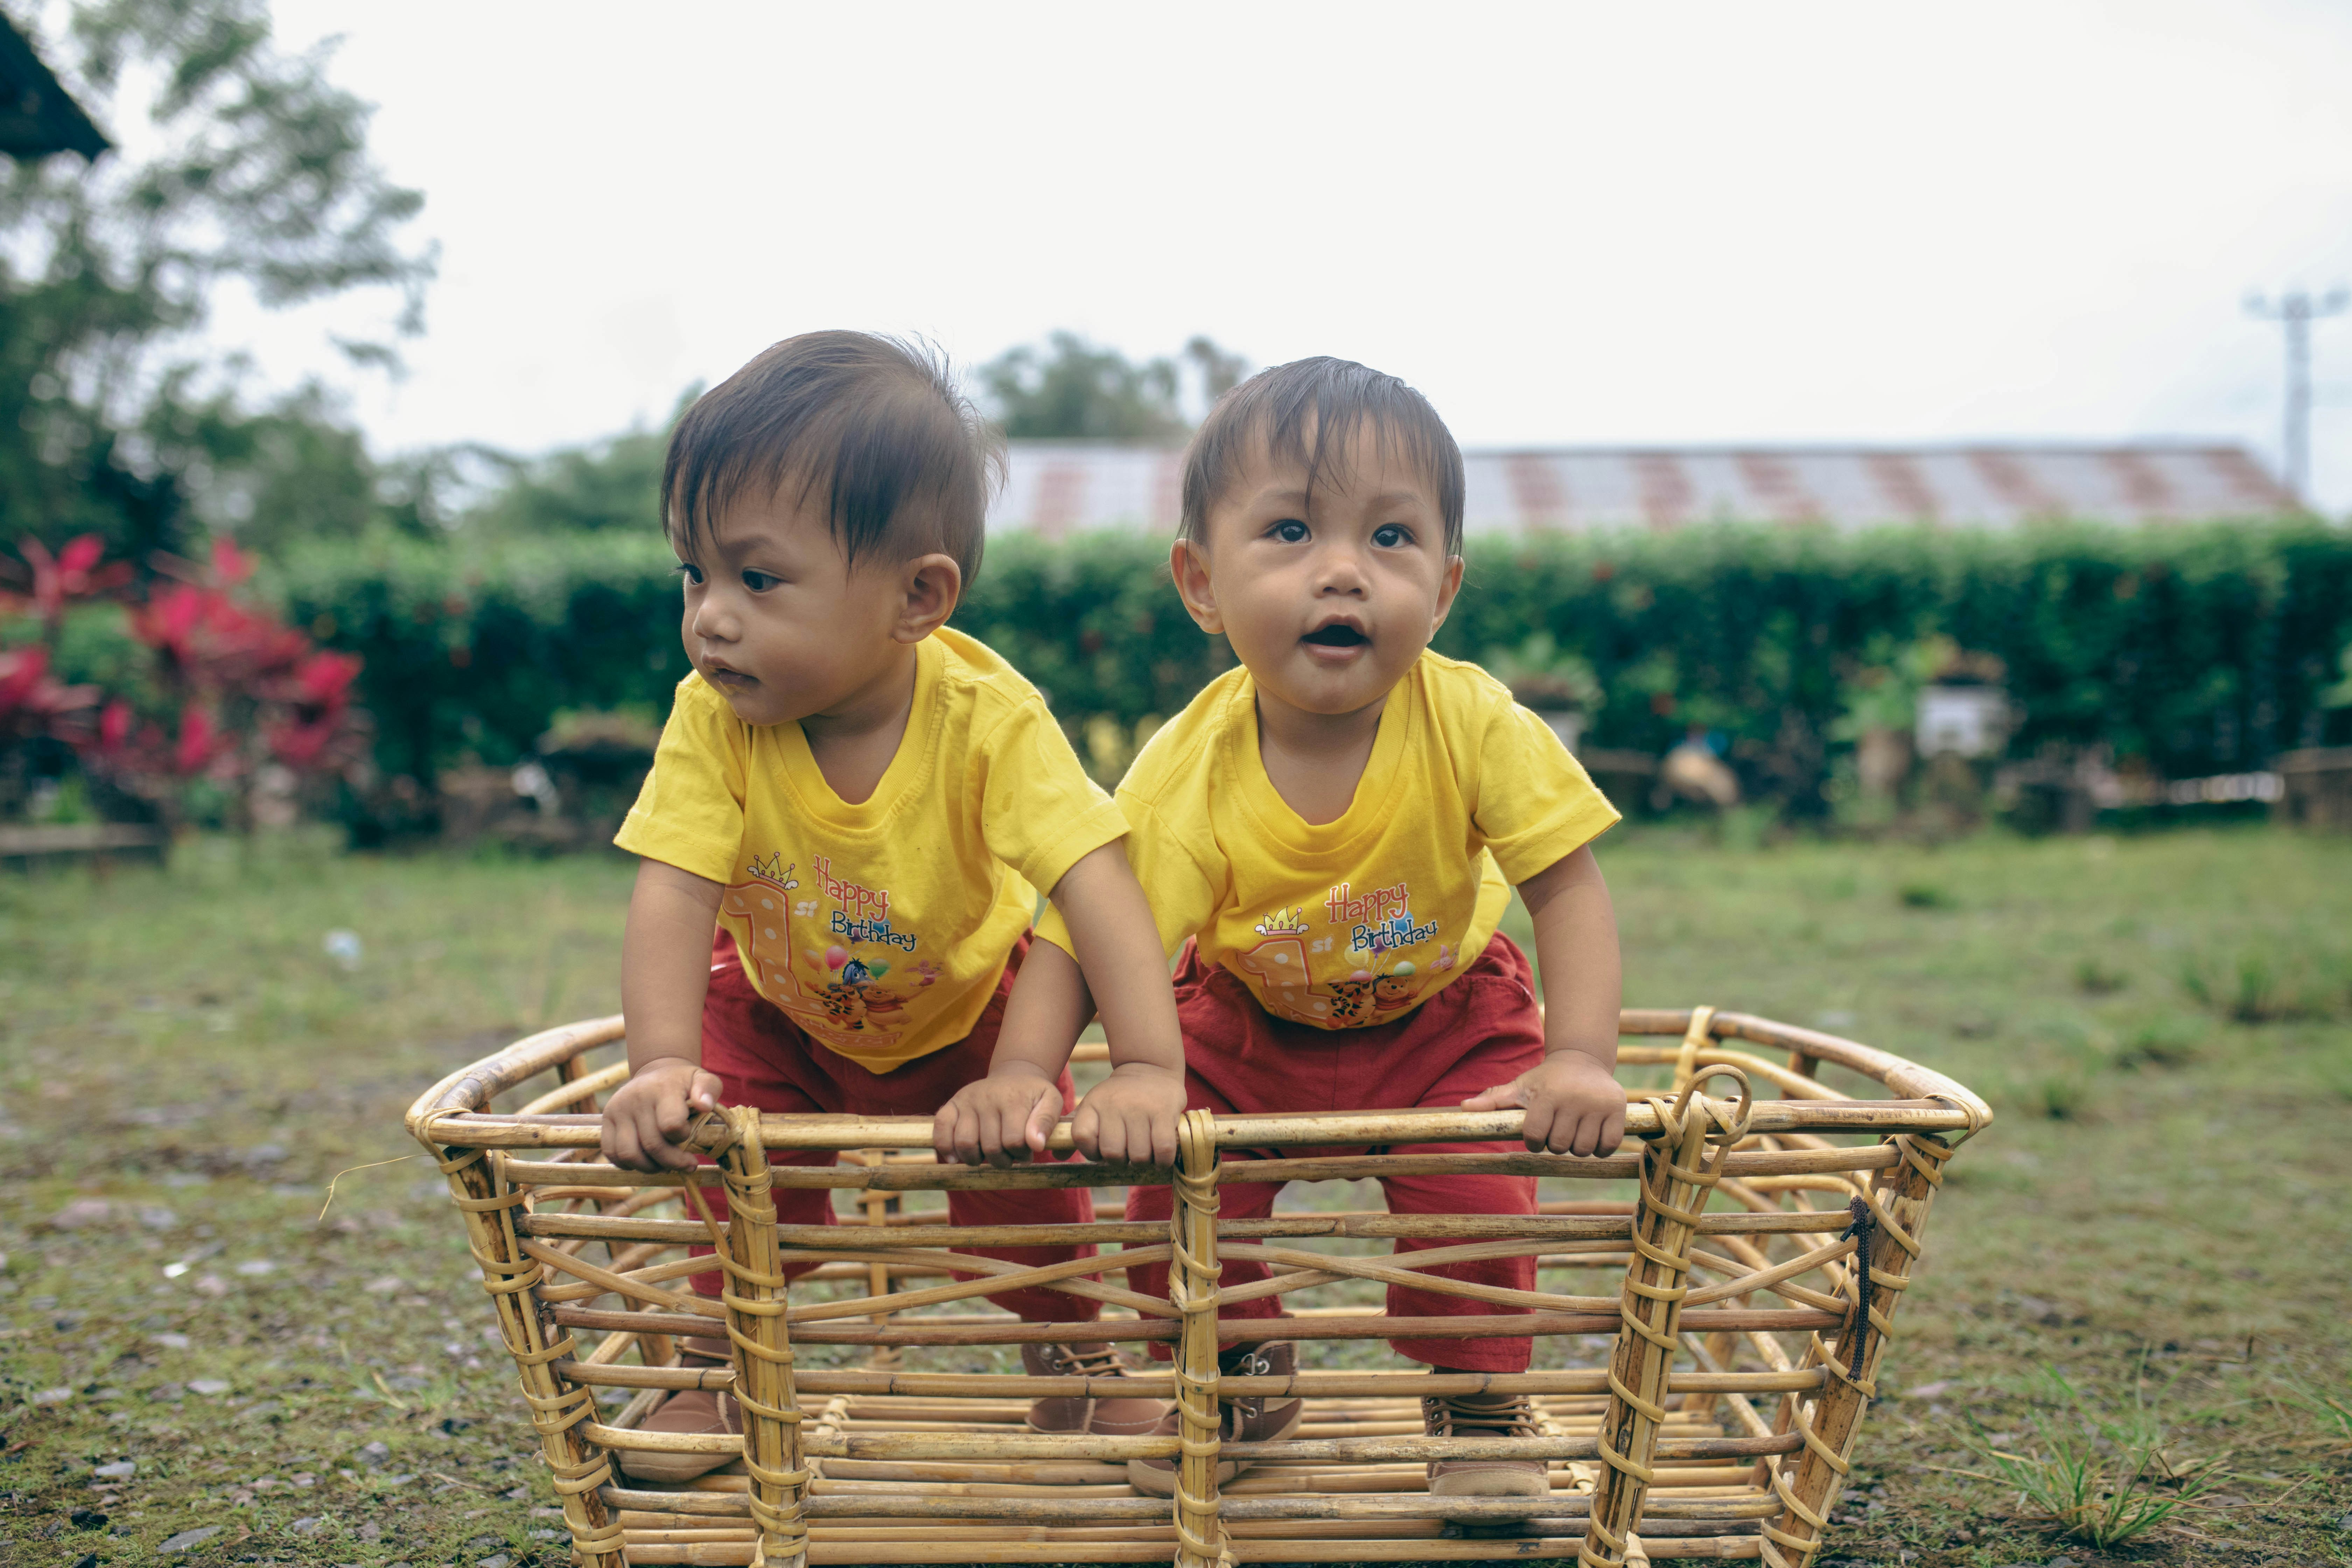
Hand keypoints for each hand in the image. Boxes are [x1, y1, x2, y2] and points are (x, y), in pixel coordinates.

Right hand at [601, 1056, 723, 1171]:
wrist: (655, 1074)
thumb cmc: (683, 1083)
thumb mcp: (702, 1079)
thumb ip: (709, 1089)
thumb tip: (705, 1106)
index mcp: (663, 1088)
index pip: (670, 1125)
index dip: (682, 1137)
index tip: (689, 1135)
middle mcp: (636, 1098)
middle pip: (652, 1145)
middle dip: (672, 1162)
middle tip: (686, 1164)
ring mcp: (617, 1110)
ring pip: (629, 1154)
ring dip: (650, 1168)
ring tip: (664, 1165)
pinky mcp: (606, 1120)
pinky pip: (612, 1154)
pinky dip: (629, 1165)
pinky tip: (646, 1161)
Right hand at [934, 1066, 1061, 1167]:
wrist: (1014, 1075)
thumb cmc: (1032, 1095)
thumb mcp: (1051, 1101)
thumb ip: (1047, 1121)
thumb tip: (1036, 1144)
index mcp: (1013, 1098)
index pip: (1014, 1141)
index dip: (1022, 1155)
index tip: (1027, 1153)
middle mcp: (987, 1097)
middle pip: (990, 1147)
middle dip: (1002, 1161)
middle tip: (1009, 1157)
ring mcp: (967, 1100)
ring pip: (965, 1143)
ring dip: (976, 1159)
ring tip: (987, 1156)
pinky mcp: (952, 1104)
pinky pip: (941, 1128)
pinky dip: (946, 1147)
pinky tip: (956, 1157)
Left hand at [1071, 1063, 1184, 1166]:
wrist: (1150, 1069)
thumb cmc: (1118, 1098)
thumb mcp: (1093, 1107)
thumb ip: (1078, 1132)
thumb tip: (1057, 1155)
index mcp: (1093, 1104)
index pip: (1082, 1137)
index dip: (1091, 1152)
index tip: (1102, 1150)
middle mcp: (1114, 1105)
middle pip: (1113, 1153)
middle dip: (1121, 1160)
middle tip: (1128, 1152)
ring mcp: (1140, 1108)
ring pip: (1138, 1156)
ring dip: (1142, 1161)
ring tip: (1145, 1150)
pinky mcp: (1164, 1112)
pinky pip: (1162, 1150)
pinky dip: (1162, 1160)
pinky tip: (1160, 1154)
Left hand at [1461, 1050, 1625, 1155]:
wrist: (1582, 1059)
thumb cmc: (1545, 1080)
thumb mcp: (1519, 1086)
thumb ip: (1493, 1099)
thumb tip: (1462, 1108)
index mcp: (1547, 1095)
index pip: (1535, 1137)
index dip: (1534, 1142)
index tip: (1537, 1135)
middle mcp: (1574, 1099)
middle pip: (1560, 1146)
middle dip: (1555, 1144)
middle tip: (1557, 1129)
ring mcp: (1598, 1105)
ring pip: (1584, 1149)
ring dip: (1577, 1148)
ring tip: (1573, 1131)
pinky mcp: (1618, 1109)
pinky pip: (1609, 1145)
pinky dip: (1600, 1148)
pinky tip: (1592, 1135)